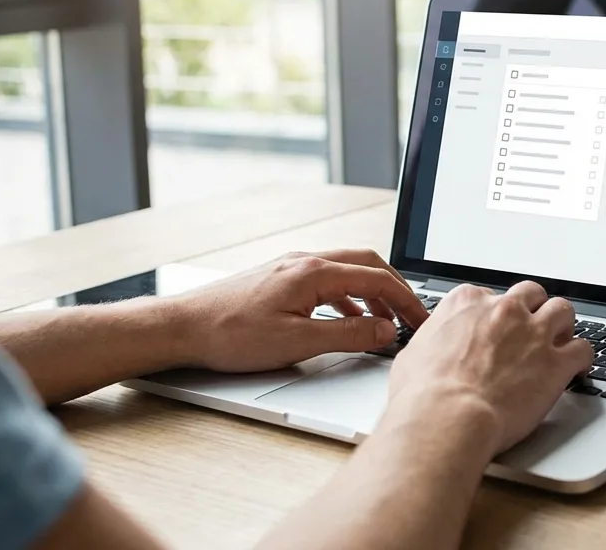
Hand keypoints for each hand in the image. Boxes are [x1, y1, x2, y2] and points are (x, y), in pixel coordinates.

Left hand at [172, 249, 427, 372]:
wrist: (182, 327)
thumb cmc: (231, 334)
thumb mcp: (298, 343)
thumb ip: (349, 336)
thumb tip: (385, 331)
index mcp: (315, 272)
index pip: (377, 279)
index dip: (407, 300)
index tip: (422, 320)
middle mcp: (306, 261)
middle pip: (368, 264)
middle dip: (396, 289)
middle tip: (413, 314)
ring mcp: (292, 267)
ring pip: (347, 271)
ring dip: (373, 293)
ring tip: (386, 320)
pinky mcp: (280, 278)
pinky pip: (328, 281)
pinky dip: (349, 298)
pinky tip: (347, 321)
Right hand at [383, 281, 593, 456]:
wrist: (447, 417)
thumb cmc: (423, 395)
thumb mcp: (414, 353)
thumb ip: (433, 341)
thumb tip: (431, 349)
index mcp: (468, 303)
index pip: (489, 295)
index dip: (495, 314)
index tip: (496, 328)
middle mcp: (504, 310)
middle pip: (531, 294)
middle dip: (533, 310)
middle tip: (532, 329)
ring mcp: (533, 334)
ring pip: (563, 311)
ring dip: (562, 325)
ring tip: (561, 340)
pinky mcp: (556, 362)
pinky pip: (583, 349)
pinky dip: (583, 358)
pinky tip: (578, 368)